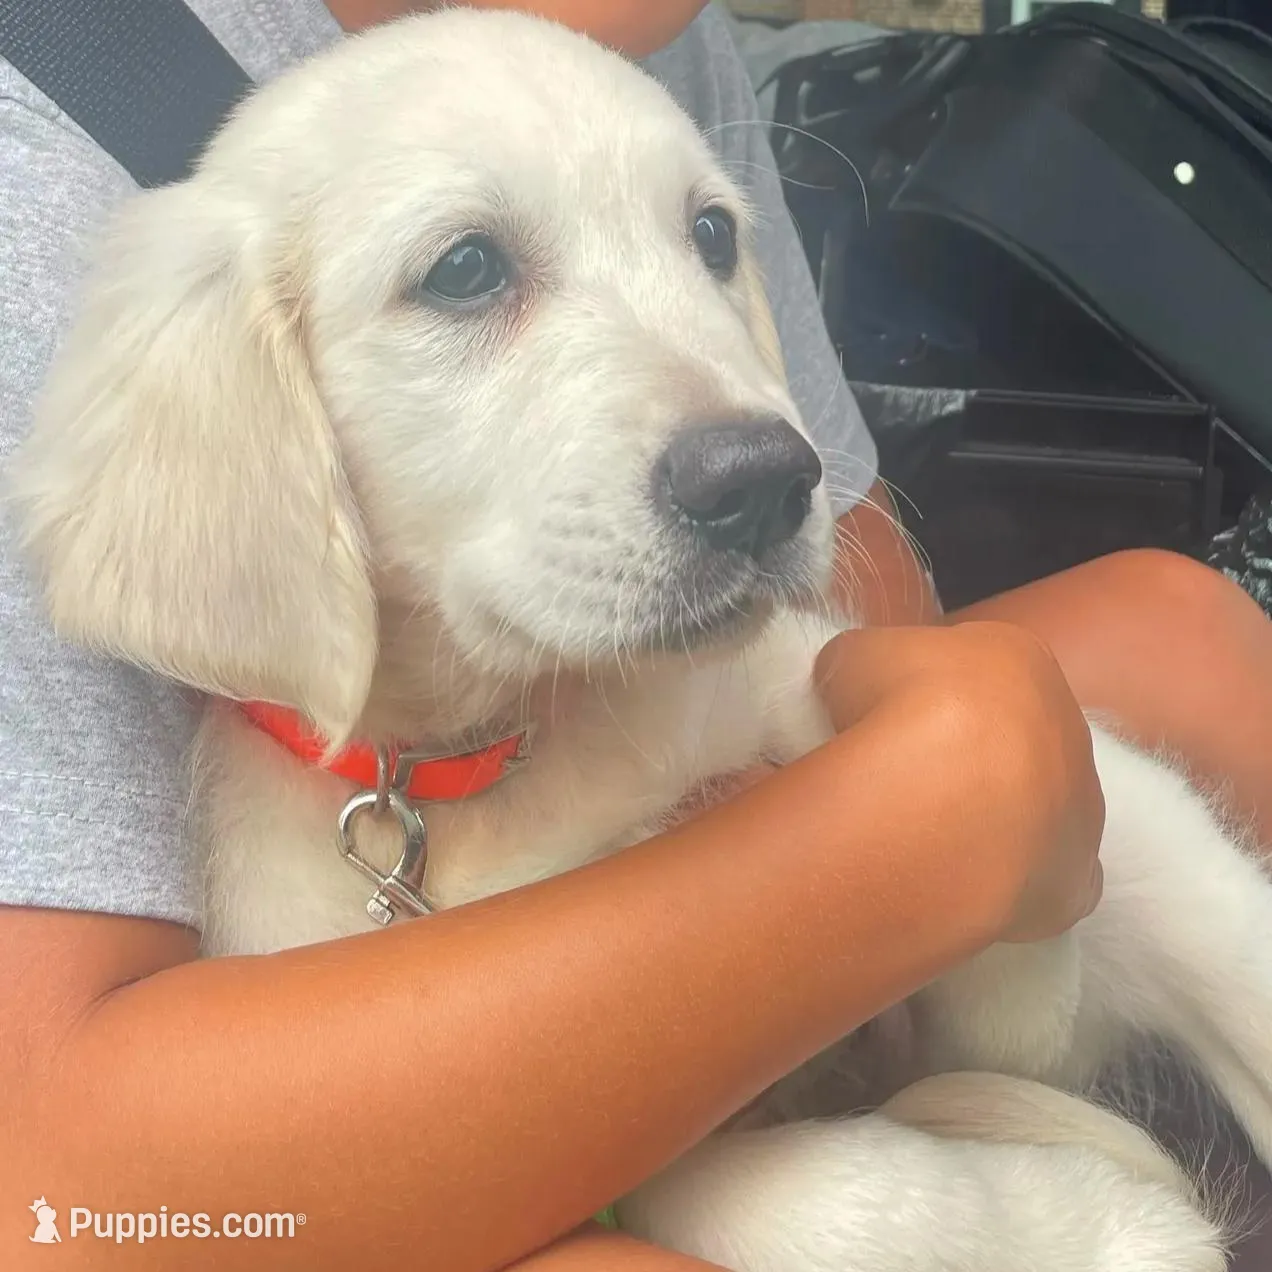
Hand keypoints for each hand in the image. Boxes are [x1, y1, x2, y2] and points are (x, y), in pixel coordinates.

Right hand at [814, 622, 1104, 944]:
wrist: (935, 797)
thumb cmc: (896, 705)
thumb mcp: (854, 654)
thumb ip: (870, 664)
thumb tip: (859, 686)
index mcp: (1020, 657)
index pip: (979, 666)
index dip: (929, 689)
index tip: (888, 713)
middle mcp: (1066, 726)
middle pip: (1015, 736)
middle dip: (969, 751)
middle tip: (908, 775)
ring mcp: (1080, 806)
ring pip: (1037, 807)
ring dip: (993, 815)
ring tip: (927, 835)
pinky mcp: (1075, 879)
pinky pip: (1052, 877)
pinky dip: (1017, 879)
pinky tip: (969, 881)